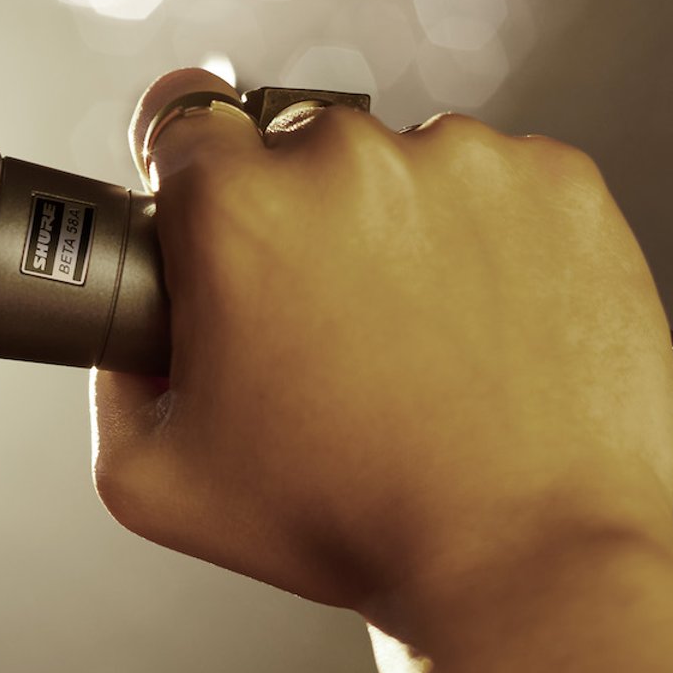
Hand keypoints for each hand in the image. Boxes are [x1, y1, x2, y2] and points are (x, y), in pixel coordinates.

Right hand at [89, 68, 672, 619]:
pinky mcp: (560, 182)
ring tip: (425, 333)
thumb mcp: (155, 481)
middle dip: (303, 212)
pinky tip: (491, 319)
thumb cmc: (350, 521)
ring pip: (410, 162)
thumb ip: (112, 384)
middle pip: (301, 144)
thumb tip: (130, 335)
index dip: (191, 162)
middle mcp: (348, 160)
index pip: (185, 113)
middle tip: (329, 316)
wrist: (518, 559)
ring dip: (406, 222)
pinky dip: (498, 233)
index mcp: (240, 206)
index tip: (212, 192)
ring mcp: (466, 161)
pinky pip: (507, 181)